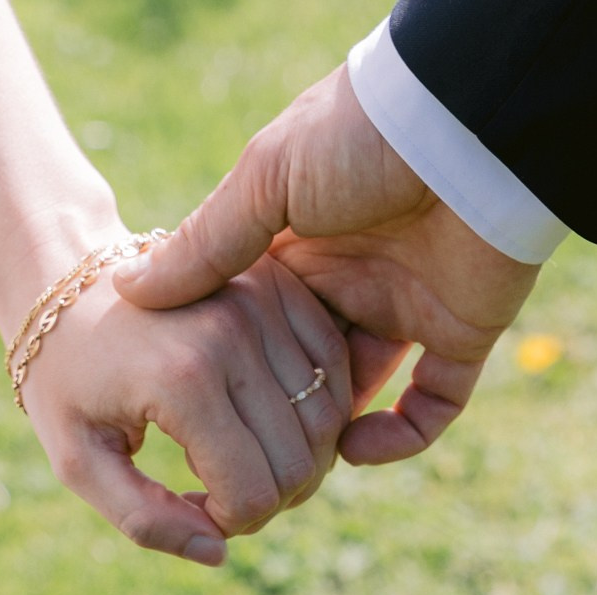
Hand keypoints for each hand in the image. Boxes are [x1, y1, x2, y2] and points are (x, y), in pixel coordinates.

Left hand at [18, 252, 352, 565]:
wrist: (64, 277)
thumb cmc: (66, 379)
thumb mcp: (80, 462)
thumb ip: (143, 520)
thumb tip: (218, 553)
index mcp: (182, 381)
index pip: (253, 495)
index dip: (229, 524)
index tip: (193, 507)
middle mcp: (232, 334)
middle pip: (298, 465)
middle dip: (267, 499)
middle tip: (221, 490)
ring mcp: (261, 302)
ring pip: (326, 422)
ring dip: (294, 457)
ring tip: (242, 454)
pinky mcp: (279, 284)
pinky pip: (333, 370)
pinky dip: (313, 408)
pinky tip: (268, 416)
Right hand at [117, 66, 539, 464]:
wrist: (467, 123)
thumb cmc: (359, 135)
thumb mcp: (266, 181)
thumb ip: (206, 244)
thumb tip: (130, 290)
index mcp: (302, 244)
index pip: (256, 324)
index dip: (226, 369)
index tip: (194, 411)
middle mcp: (352, 280)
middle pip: (305, 370)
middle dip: (278, 417)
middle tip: (243, 459)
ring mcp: (407, 307)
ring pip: (362, 397)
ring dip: (329, 437)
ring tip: (291, 469)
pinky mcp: (460, 333)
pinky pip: (432, 409)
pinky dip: (397, 439)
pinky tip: (353, 451)